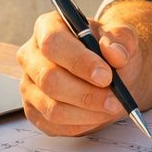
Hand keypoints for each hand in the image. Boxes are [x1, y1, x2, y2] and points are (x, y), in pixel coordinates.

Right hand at [17, 11, 141, 136]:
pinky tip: (98, 115)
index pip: (52, 43)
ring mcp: (29, 84)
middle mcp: (31, 55)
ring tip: (111, 107)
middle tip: (115, 100)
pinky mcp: (33, 110)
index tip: (106, 76)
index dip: (79, 62)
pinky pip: (54, 124)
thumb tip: (114, 53)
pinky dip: (81, 125)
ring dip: (87, 113)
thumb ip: (121, 40)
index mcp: (48, 27)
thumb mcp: (122, 38)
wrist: (108, 73)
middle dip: (87, 94)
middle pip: (49, 79)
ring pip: (52, 107)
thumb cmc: (109, 52)